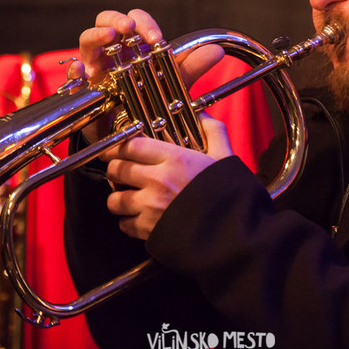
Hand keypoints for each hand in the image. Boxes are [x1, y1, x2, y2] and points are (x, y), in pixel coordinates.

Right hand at [66, 8, 223, 140]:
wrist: (131, 138)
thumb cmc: (149, 103)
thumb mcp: (172, 86)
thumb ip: (190, 69)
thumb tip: (217, 52)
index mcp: (132, 46)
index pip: (134, 21)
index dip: (144, 24)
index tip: (157, 40)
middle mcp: (111, 52)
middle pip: (105, 21)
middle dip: (115, 21)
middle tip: (127, 29)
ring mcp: (94, 69)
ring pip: (87, 41)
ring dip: (96, 35)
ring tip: (108, 38)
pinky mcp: (83, 90)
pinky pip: (73, 76)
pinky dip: (75, 70)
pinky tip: (83, 72)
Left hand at [103, 114, 233, 239]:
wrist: (234, 234)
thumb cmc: (230, 196)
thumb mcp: (225, 158)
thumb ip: (213, 131)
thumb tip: (201, 115)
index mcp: (175, 159)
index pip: (131, 145)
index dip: (118, 146)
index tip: (114, 149)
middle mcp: (158, 181)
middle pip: (117, 169)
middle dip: (115, 170)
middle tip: (121, 172)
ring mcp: (151, 207)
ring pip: (114, 200)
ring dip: (118, 198)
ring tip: (128, 198)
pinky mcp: (149, 231)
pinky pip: (124, 224)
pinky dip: (128, 222)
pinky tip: (139, 218)